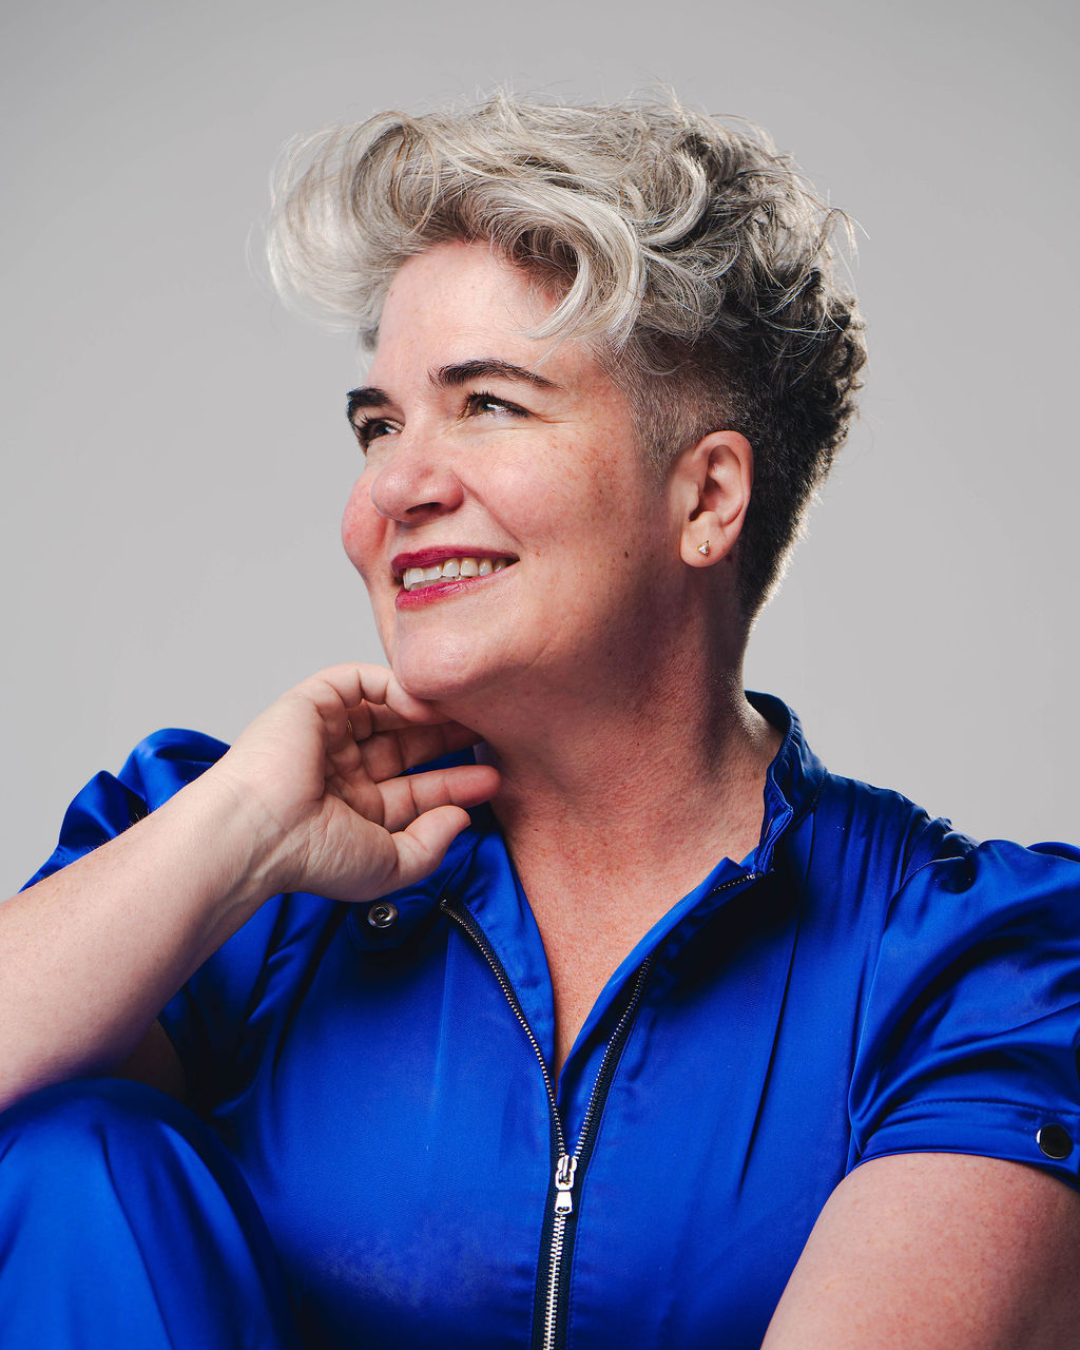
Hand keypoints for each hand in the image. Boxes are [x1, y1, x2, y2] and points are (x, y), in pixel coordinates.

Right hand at [206, 663, 498, 901]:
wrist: (258, 835)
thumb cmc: (309, 857)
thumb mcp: (390, 865)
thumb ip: (432, 845)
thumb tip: (461, 818)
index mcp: (354, 808)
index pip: (417, 788)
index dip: (456, 783)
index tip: (493, 778)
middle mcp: (342, 769)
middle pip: (408, 743)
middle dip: (449, 738)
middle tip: (491, 730)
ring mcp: (328, 735)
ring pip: (388, 709)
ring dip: (428, 710)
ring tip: (466, 716)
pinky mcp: (313, 704)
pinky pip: (360, 682)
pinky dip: (394, 686)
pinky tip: (423, 706)